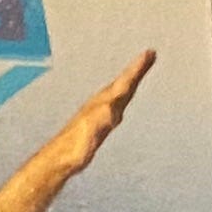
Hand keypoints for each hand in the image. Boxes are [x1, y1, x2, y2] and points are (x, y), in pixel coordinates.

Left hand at [48, 51, 153, 177]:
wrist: (61, 158)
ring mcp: (99, 113)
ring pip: (119, 91)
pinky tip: (122, 99)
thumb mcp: (93, 128)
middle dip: (136, 68)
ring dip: (130, 80)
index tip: (150, 53)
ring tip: (139, 70)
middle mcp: (101, 103)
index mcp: (103, 102)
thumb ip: (104, 115)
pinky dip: (123, 96)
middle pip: (123, 82)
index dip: (137, 68)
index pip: (125, 81)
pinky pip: (116, 104)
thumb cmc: (76, 145)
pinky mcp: (98, 124)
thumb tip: (113, 106)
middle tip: (149, 54)